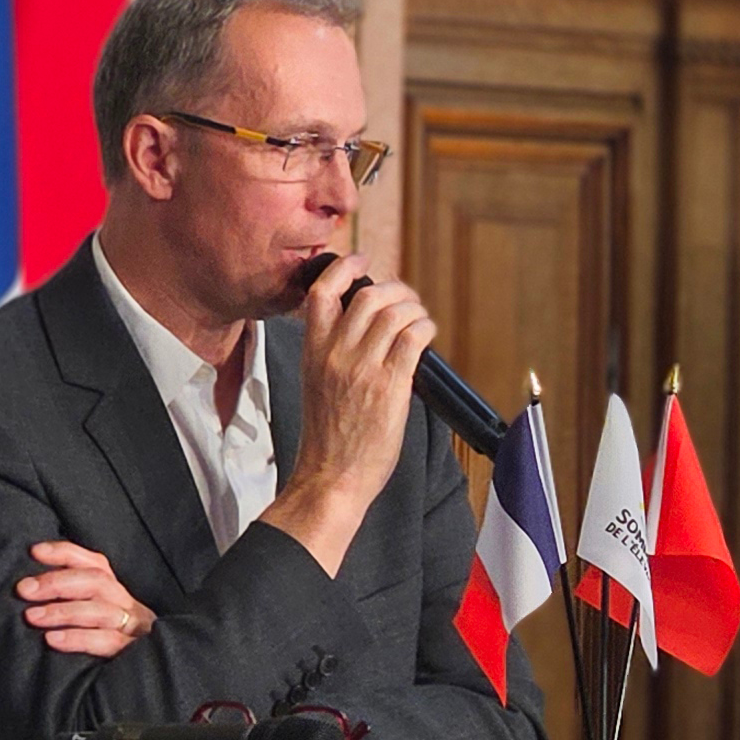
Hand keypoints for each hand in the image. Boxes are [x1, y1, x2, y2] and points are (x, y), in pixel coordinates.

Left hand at [18, 540, 153, 657]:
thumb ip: (71, 605)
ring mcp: (134, 630)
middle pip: (96, 581)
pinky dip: (78, 638)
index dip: (64, 553)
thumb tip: (32, 590)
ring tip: (33, 617)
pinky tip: (53, 640)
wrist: (145, 690)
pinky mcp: (135, 655)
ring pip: (101, 610)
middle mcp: (128, 607)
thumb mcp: (90, 624)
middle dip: (56, 582)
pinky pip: (107, 642)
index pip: (94, 563)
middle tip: (24, 590)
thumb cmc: (105, 655)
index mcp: (116, 595)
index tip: (35, 552)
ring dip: (62, 611)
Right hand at [263, 251, 434, 576]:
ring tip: (420, 319)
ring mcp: (362, 368)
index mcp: (312, 352)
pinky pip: (413, 338)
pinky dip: (425, 328)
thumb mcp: (317, 384)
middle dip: (394, 289)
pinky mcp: (388, 386)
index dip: (344, 268)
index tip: (362, 262)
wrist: (331, 477)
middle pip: (367, 295)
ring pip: (394, 312)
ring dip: (414, 308)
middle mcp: (335, 354)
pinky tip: (427, 335)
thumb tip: (371, 327)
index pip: (320, 292)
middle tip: (406, 300)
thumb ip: (334, 353)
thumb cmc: (328, 438)